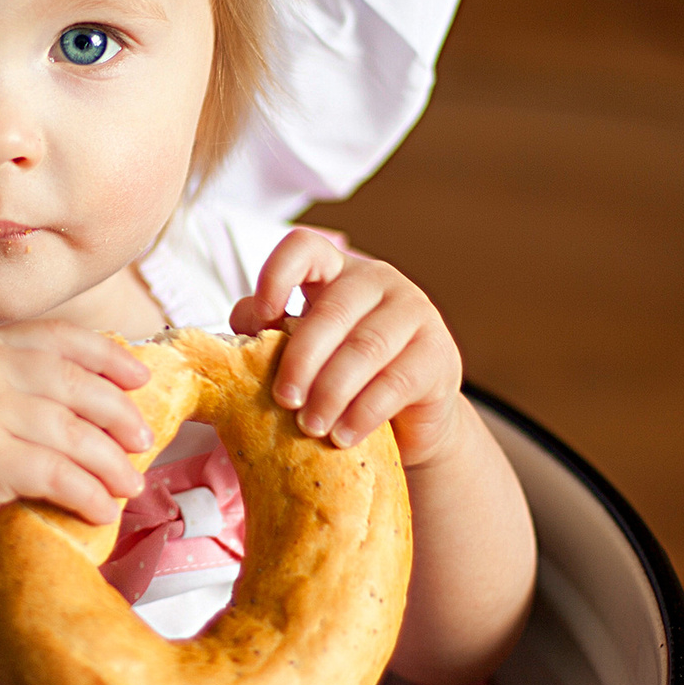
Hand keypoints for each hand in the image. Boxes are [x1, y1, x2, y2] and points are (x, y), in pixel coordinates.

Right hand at [0, 322, 153, 560]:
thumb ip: (20, 384)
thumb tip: (108, 392)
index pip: (60, 338)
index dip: (108, 357)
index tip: (140, 379)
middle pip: (75, 384)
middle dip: (119, 414)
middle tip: (145, 441)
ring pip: (73, 432)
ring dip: (112, 463)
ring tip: (132, 485)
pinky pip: (58, 473)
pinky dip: (88, 493)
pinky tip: (102, 510)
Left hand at [232, 230, 470, 469]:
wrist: (409, 423)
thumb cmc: (345, 381)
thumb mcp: (304, 352)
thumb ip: (271, 332)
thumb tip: (245, 323)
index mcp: (336, 272)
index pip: (305, 249)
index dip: (277, 275)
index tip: (262, 318)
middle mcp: (378, 281)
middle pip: (332, 311)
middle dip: (302, 360)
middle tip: (284, 400)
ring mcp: (415, 313)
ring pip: (364, 349)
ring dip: (331, 392)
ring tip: (311, 426)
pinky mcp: (438, 354)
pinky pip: (395, 382)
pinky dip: (362, 413)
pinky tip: (343, 436)